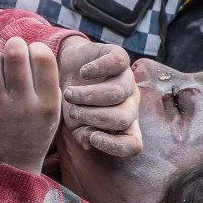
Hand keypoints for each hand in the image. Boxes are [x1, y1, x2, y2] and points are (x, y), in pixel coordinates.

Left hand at [0, 38, 61, 174]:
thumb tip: (28, 45)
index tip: (32, 55)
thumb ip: (46, 80)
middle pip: (15, 53)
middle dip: (14, 44)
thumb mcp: (51, 110)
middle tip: (13, 51)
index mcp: (47, 104)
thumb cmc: (32, 130)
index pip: (43, 57)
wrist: (8, 166)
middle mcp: (22, 106)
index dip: (36, 48)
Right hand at [58, 37, 142, 157]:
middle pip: (123, 118)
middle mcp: (131, 102)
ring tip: (69, 93)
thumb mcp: (75, 123)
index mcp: (124, 123)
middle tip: (73, 110)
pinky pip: (117, 63)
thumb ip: (83, 135)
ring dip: (88, 96)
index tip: (91, 137)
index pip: (133, 144)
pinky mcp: (120, 56)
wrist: (68, 67)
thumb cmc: (75, 101)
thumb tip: (90, 141)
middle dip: (93, 117)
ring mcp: (127, 78)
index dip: (115, 146)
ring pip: (117, 93)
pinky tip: (83, 72)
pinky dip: (96, 69)